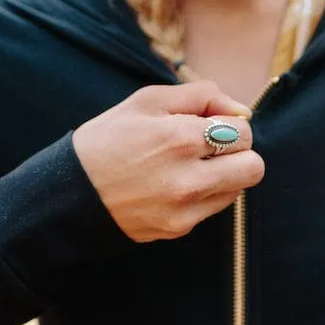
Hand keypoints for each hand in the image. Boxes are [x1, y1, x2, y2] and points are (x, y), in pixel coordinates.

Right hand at [72, 81, 264, 242]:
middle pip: (253, 165)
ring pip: (239, 189)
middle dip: (238, 152)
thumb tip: (240, 109)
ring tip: (190, 166)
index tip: (209, 125)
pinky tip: (176, 184)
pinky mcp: (180, 228)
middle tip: (211, 147)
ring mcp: (186, 208)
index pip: (243, 131)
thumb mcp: (146, 101)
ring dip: (224, 175)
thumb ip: (200, 96)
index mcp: (180, 137)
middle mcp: (189, 177)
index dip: (230, 124)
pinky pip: (215, 207)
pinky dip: (205, 194)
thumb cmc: (107, 140)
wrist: (70, 193)